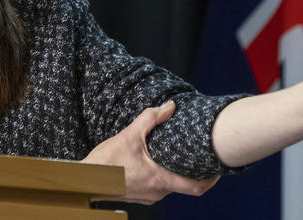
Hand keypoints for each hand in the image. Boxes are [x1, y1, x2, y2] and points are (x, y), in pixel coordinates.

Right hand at [82, 101, 219, 204]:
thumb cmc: (105, 162)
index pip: (197, 187)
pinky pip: (158, 186)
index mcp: (160, 180)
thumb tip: (170, 106)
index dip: (212, 179)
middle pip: (185, 184)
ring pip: (171, 185)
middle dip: (193, 170)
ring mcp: (148, 196)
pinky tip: (158, 160)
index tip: (218, 167)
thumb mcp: (129, 135)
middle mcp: (157, 192)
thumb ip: (151, 119)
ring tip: (178, 154)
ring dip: (176, 171)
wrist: (84, 179)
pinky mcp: (139, 194)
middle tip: (200, 155)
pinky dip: (163, 174)